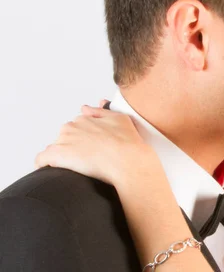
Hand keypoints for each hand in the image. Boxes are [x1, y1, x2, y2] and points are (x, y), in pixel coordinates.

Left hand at [35, 103, 160, 187]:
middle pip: (64, 138)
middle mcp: (71, 127)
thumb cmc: (127, 142)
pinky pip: (41, 160)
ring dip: (62, 157)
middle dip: (72, 147)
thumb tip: (85, 108)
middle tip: (86, 159)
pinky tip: (55, 171)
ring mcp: (63, 141)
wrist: (126, 161)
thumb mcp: (120, 118)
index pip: (75, 128)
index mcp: (84, 119)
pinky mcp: (56, 156)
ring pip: (54, 149)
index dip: (83, 140)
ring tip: (77, 168)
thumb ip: (100, 111)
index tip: (90, 148)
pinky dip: (45, 165)